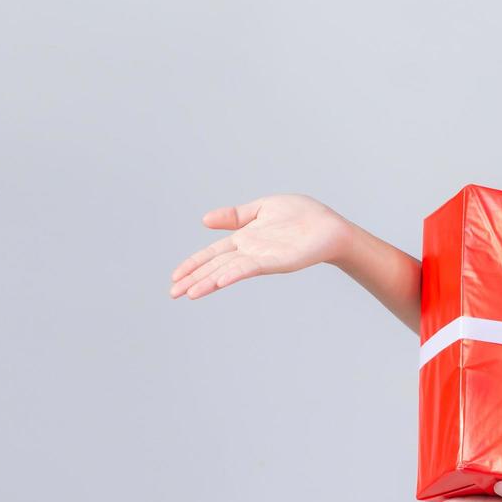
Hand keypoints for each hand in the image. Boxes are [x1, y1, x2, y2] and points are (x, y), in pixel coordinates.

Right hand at [169, 194, 352, 298]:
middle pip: (215, 266)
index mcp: (244, 238)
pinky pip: (251, 268)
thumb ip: (235, 215)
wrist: (329, 225)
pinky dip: (234, 274)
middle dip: (193, 279)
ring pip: (228, 271)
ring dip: (209, 282)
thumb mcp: (262, 208)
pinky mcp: (276, 262)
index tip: (174, 277)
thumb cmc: (301, 216)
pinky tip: (220, 281)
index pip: (212, 253)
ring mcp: (262, 258)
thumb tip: (204, 220)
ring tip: (190, 294)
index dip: (193, 264)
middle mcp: (249, 252)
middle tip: (172, 294)